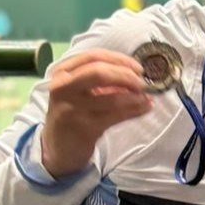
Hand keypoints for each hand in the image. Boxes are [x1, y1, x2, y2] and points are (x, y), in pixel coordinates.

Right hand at [41, 50, 151, 178]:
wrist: (58, 147)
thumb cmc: (72, 112)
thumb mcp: (78, 90)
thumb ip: (99, 78)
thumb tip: (133, 71)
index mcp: (62, 73)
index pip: (93, 57)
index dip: (119, 59)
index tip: (137, 67)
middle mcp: (63, 88)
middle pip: (100, 73)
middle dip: (126, 76)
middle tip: (142, 83)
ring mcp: (73, 109)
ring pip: (112, 98)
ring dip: (135, 96)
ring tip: (146, 97)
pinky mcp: (85, 128)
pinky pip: (117, 116)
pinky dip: (135, 110)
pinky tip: (146, 107)